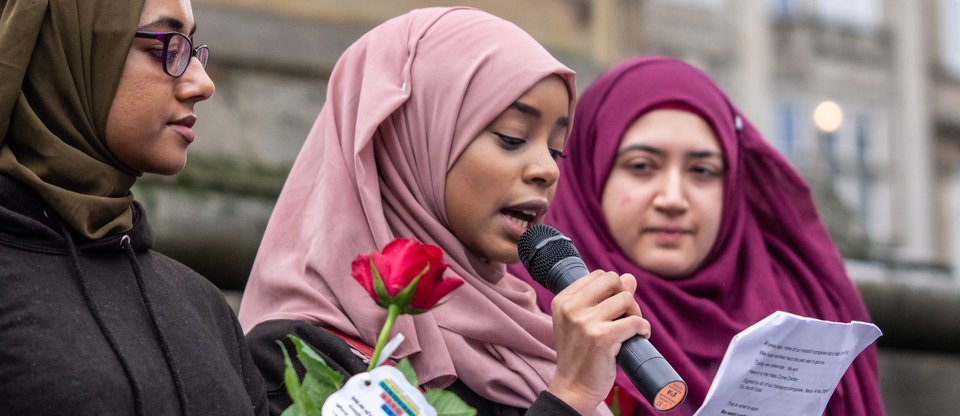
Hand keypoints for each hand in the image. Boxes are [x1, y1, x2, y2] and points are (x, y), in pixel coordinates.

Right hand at [546, 270, 649, 414]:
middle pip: (612, 280)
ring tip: (630, 328)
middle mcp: (570, 308)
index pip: (598, 275)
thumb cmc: (581, 354)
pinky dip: (643, 328)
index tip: (614, 308)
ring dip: (635, 313)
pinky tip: (640, 336)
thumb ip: (604, 298)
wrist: (573, 387)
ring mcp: (584, 322)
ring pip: (626, 298)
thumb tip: (630, 277)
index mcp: (562, 300)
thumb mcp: (584, 321)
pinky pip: (634, 321)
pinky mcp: (601, 337)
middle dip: (625, 294)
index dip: (614, 289)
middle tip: (627, 315)